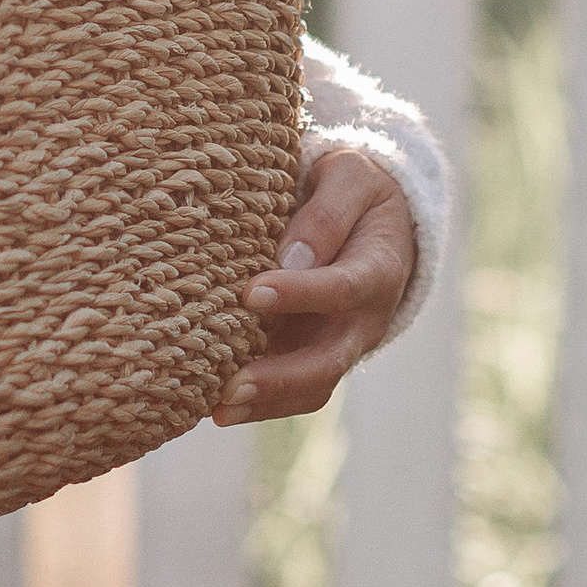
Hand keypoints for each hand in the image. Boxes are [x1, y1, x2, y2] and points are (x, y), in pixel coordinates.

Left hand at [215, 150, 416, 426]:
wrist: (373, 220)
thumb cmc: (353, 191)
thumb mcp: (350, 177)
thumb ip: (327, 214)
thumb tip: (290, 258)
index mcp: (377, 270)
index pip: (342, 288)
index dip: (300, 294)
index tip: (251, 292)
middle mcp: (361, 321)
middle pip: (328, 362)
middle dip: (279, 379)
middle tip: (229, 387)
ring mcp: (337, 345)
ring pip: (309, 388)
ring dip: (263, 403)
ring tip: (214, 409)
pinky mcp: (309, 355)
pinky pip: (287, 390)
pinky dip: (254, 403)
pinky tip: (208, 404)